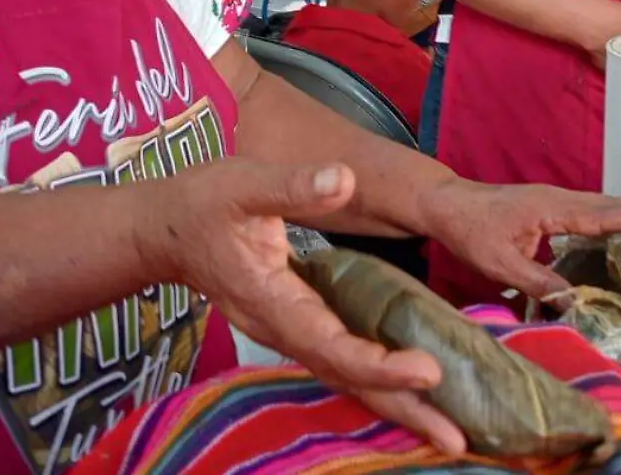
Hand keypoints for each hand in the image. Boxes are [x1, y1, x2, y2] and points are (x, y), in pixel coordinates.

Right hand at [144, 160, 465, 454]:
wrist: (163, 231)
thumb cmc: (201, 204)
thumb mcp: (242, 183)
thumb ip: (292, 185)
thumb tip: (343, 180)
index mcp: (270, 300)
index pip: (329, 344)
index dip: (378, 363)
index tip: (428, 370)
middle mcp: (280, 329)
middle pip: (344, 380)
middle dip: (400, 409)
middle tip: (456, 440)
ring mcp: (286, 333)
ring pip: (344, 379)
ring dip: (395, 406)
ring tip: (449, 433)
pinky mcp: (295, 327)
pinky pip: (340, 364)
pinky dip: (377, 382)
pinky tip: (412, 393)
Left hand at [416, 180, 620, 297]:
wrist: (446, 204)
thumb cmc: (471, 232)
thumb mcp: (500, 264)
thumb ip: (539, 282)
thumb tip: (576, 303)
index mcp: (551, 208)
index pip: (602, 215)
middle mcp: (559, 199)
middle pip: (611, 204)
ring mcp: (555, 199)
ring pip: (603, 204)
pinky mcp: (550, 205)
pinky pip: (591, 208)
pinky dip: (616, 212)